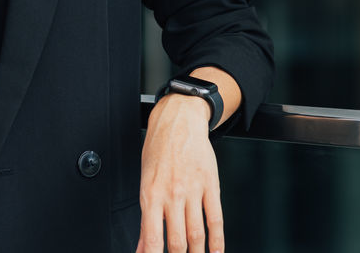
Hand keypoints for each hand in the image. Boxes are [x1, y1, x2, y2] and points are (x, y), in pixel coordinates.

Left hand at [136, 95, 223, 252]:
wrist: (178, 120)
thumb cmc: (158, 149)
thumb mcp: (145, 182)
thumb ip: (145, 220)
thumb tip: (141, 248)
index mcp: (151, 194)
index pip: (153, 237)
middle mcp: (172, 194)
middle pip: (177, 241)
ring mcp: (192, 190)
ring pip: (196, 233)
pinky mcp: (210, 185)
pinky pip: (216, 217)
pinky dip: (217, 239)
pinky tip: (216, 251)